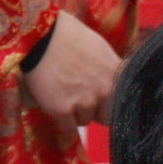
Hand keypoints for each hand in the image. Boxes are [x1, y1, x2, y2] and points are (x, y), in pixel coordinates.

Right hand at [19, 10, 120, 128]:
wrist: (40, 34)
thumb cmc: (69, 35)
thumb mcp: (101, 49)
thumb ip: (111, 71)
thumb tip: (115, 86)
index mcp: (117, 76)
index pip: (122, 104)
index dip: (109, 104)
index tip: (101, 101)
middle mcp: (105, 91)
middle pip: (105, 118)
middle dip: (94, 111)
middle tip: (79, 98)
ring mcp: (85, 101)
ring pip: (84, 121)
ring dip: (74, 113)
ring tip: (62, 93)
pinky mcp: (62, 110)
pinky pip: (68, 129)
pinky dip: (61, 122)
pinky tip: (54, 106)